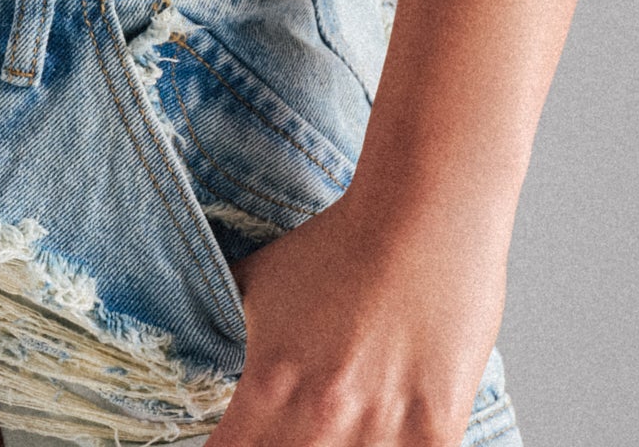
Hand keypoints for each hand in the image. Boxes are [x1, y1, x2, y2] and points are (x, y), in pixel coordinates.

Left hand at [212, 187, 506, 444]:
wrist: (424, 214)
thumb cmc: (344, 241)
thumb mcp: (263, 278)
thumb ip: (231, 319)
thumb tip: (204, 330)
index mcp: (268, 387)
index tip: (244, 438)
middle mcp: (318, 423)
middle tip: (308, 421)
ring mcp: (379, 435)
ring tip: (353, 419)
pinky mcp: (434, 436)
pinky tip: (399, 427)